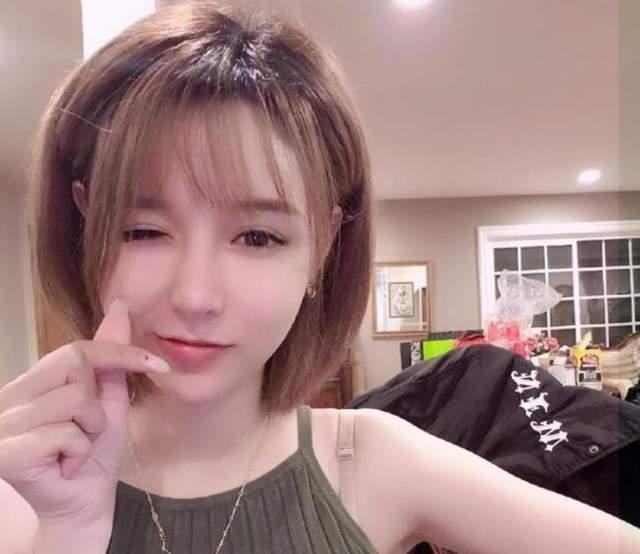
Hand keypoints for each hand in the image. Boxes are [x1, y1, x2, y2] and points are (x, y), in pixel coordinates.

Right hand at [0, 299, 168, 522]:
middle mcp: (9, 397)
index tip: (159, 364)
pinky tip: (66, 466)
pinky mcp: (5, 452)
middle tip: (88, 431)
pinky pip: (65, 433)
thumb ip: (110, 359)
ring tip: (76, 449)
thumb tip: (119, 306)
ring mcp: (2, 424)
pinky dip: (80, 451)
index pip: (76, 350)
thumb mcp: (108, 402)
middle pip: (74, 366)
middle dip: (98, 401)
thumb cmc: (93, 455)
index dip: (120, 353)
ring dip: (91, 430)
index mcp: (32, 383)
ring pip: (74, 402)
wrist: (82, 505)